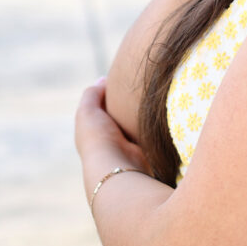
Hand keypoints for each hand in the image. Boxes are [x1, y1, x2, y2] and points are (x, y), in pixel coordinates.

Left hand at [75, 78, 150, 195]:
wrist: (117, 167)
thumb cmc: (98, 138)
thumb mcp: (87, 110)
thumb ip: (92, 93)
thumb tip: (103, 80)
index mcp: (93, 130)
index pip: (102, 107)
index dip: (110, 93)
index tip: (122, 78)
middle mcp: (109, 139)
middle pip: (119, 115)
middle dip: (127, 103)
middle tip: (140, 86)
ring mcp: (127, 147)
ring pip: (135, 123)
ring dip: (142, 114)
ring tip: (152, 96)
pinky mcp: (144, 152)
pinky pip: (150, 132)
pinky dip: (153, 124)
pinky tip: (159, 112)